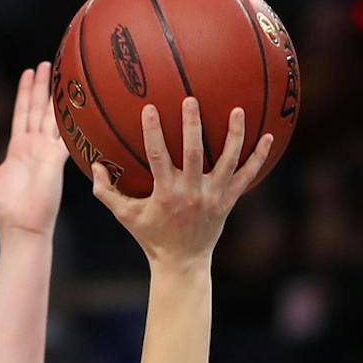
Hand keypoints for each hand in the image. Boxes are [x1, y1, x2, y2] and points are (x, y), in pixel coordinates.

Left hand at [0, 62, 67, 237]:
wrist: (20, 228)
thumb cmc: (5, 209)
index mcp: (18, 148)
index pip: (22, 114)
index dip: (24, 93)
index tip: (28, 73)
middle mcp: (34, 147)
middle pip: (38, 109)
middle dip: (42, 86)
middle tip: (47, 64)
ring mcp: (47, 152)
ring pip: (52, 116)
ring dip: (55, 95)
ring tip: (60, 73)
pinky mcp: (56, 160)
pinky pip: (64, 135)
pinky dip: (68, 119)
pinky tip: (74, 103)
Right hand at [88, 98, 272, 266]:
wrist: (182, 263)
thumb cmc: (151, 237)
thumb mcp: (126, 216)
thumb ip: (107, 191)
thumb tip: (94, 164)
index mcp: (166, 193)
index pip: (158, 157)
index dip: (153, 132)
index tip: (150, 108)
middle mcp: (191, 192)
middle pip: (194, 154)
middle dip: (192, 125)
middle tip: (191, 100)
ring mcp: (214, 196)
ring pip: (228, 161)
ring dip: (234, 135)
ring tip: (238, 109)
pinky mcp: (229, 200)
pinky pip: (247, 176)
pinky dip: (259, 157)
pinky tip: (269, 136)